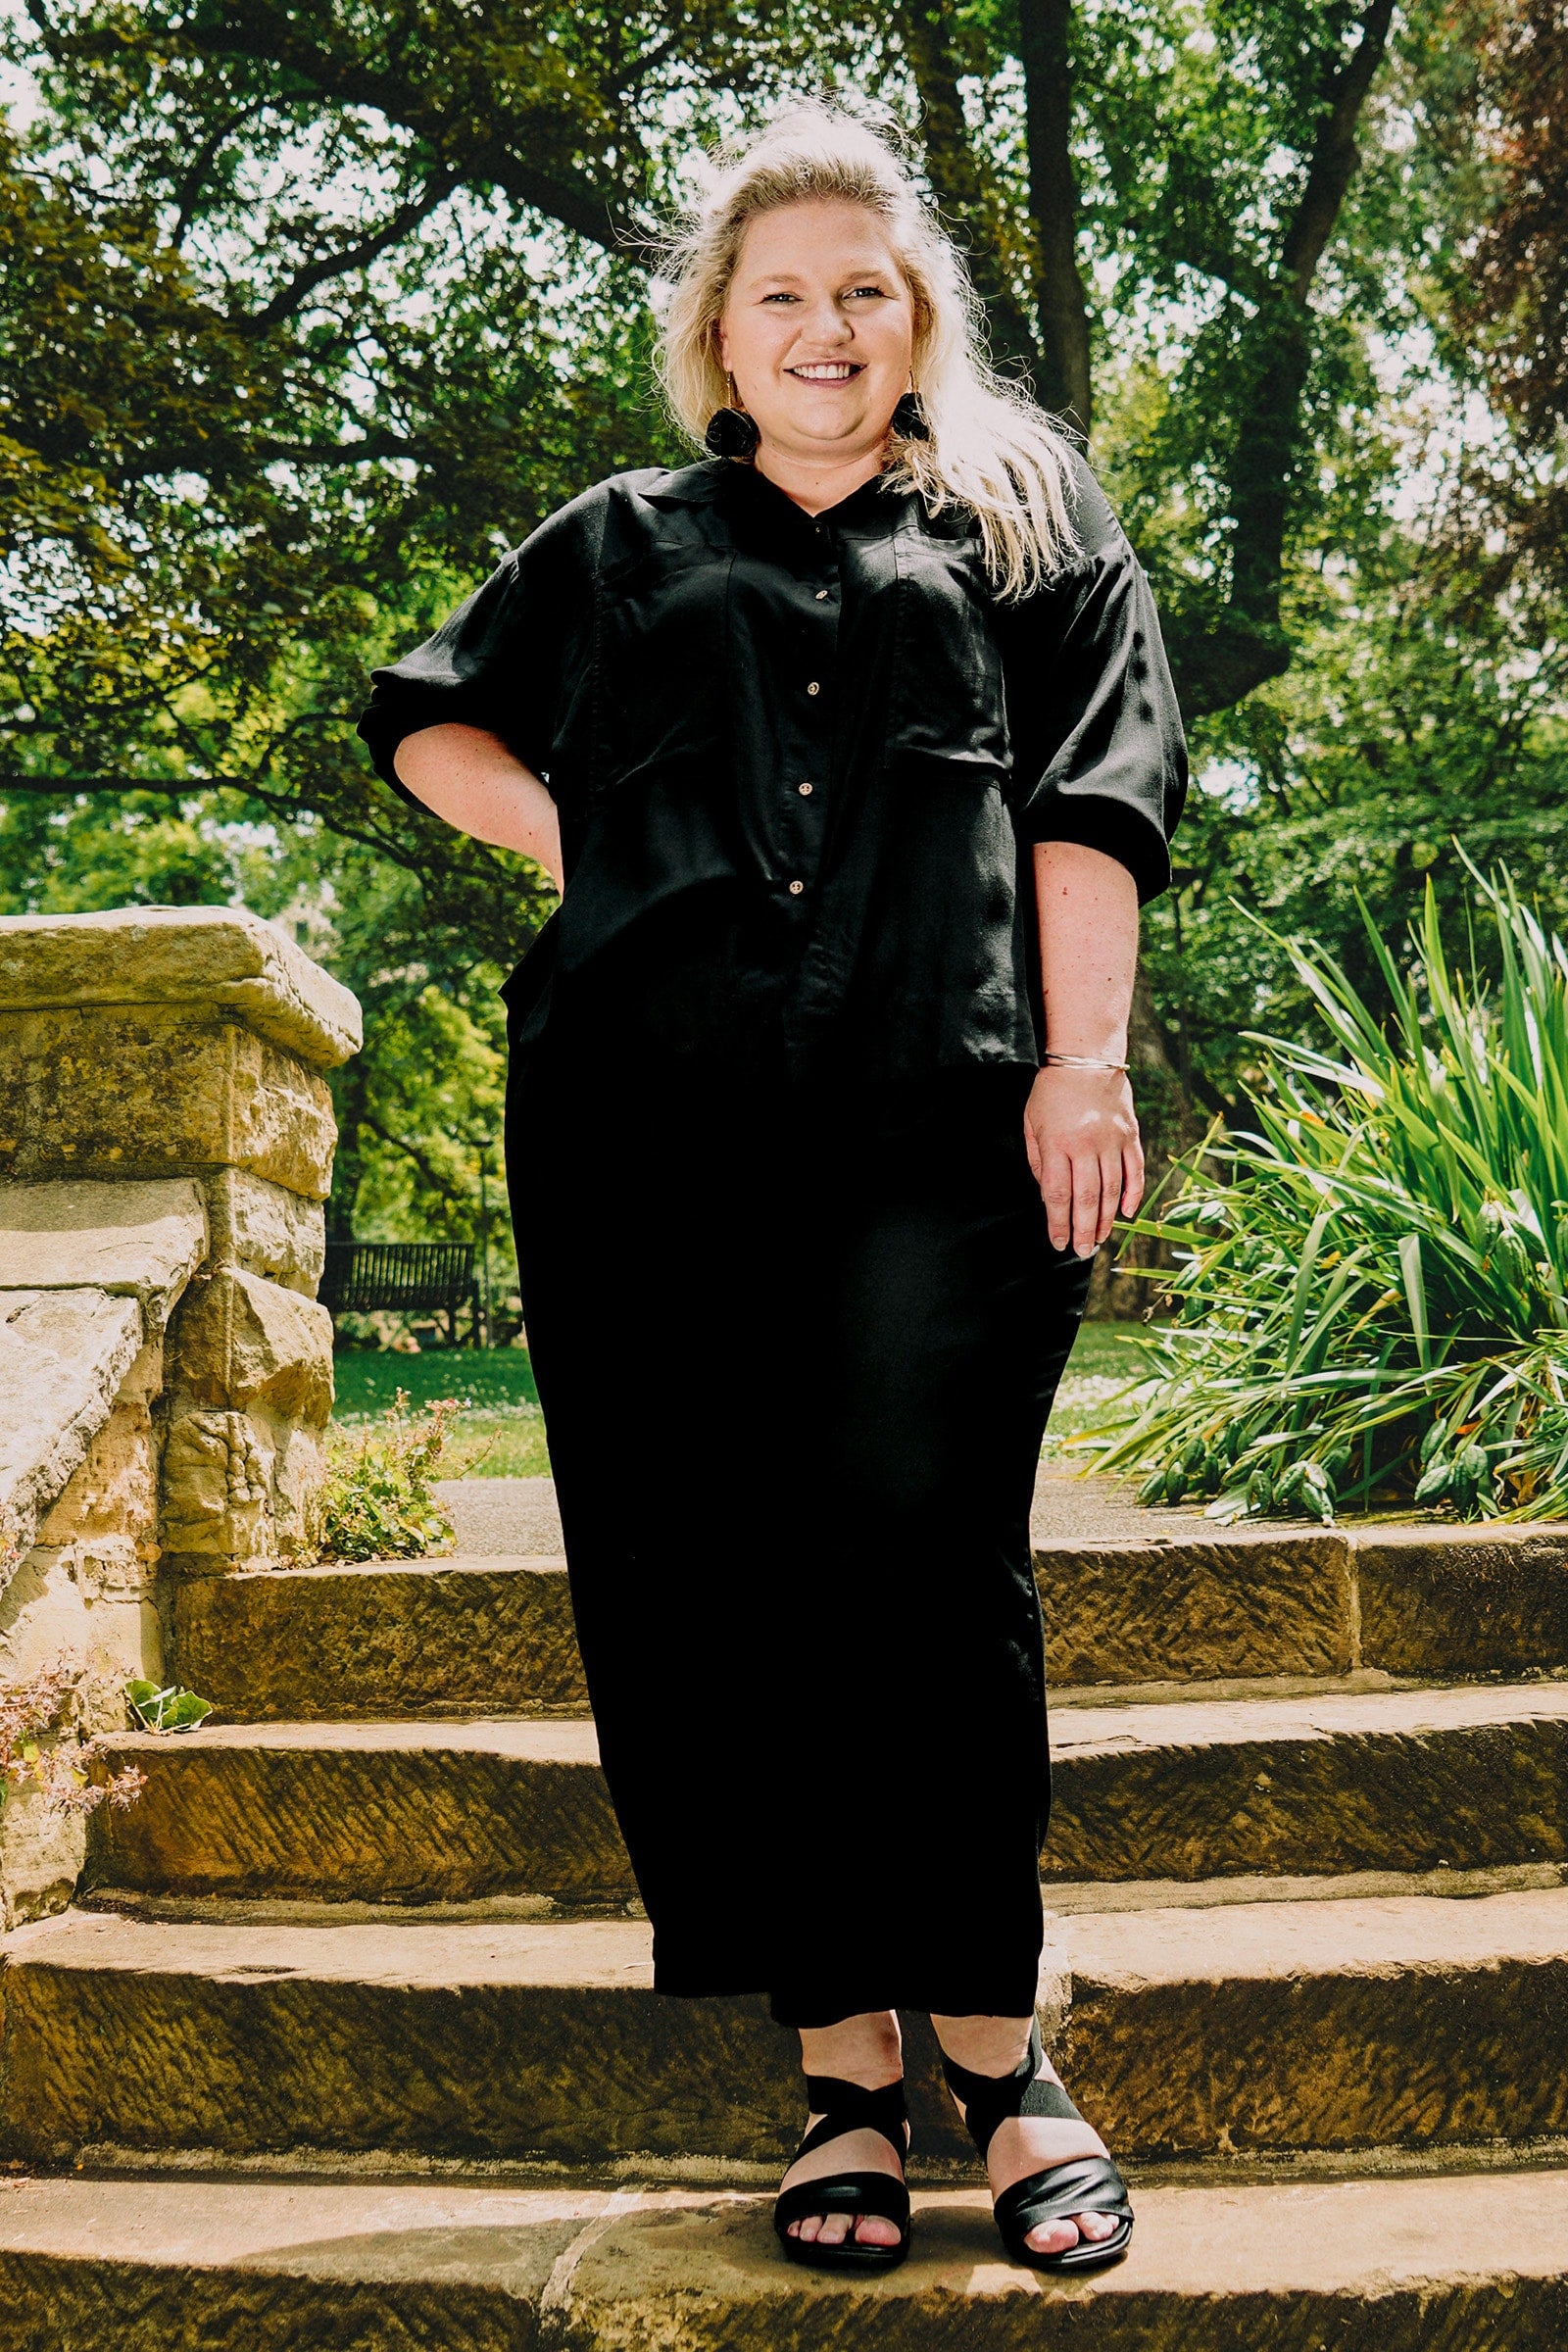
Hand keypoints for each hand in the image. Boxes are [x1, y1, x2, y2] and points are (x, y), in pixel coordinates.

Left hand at [1023, 1065, 1143, 1257]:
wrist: (1086, 1057)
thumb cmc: (1051, 1092)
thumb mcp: (1032, 1124)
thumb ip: (1039, 1162)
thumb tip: (1050, 1198)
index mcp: (1057, 1143)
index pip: (1058, 1195)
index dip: (1058, 1223)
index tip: (1058, 1243)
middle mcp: (1086, 1145)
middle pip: (1086, 1198)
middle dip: (1083, 1230)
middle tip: (1082, 1251)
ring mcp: (1112, 1140)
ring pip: (1112, 1189)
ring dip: (1106, 1219)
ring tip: (1100, 1239)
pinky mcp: (1130, 1134)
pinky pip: (1135, 1171)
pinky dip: (1133, 1194)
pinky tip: (1126, 1213)